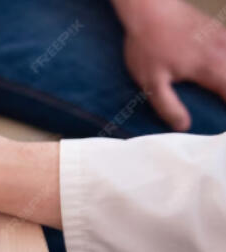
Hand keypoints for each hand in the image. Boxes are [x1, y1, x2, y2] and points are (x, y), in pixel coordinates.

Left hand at [114, 0, 225, 130]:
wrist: (148, 8)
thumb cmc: (147, 45)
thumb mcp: (151, 82)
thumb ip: (168, 106)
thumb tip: (183, 125)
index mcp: (210, 67)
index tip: (223, 126)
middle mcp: (223, 51)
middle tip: (219, 104)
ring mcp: (223, 37)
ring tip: (219, 91)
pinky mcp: (218, 30)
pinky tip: (219, 70)